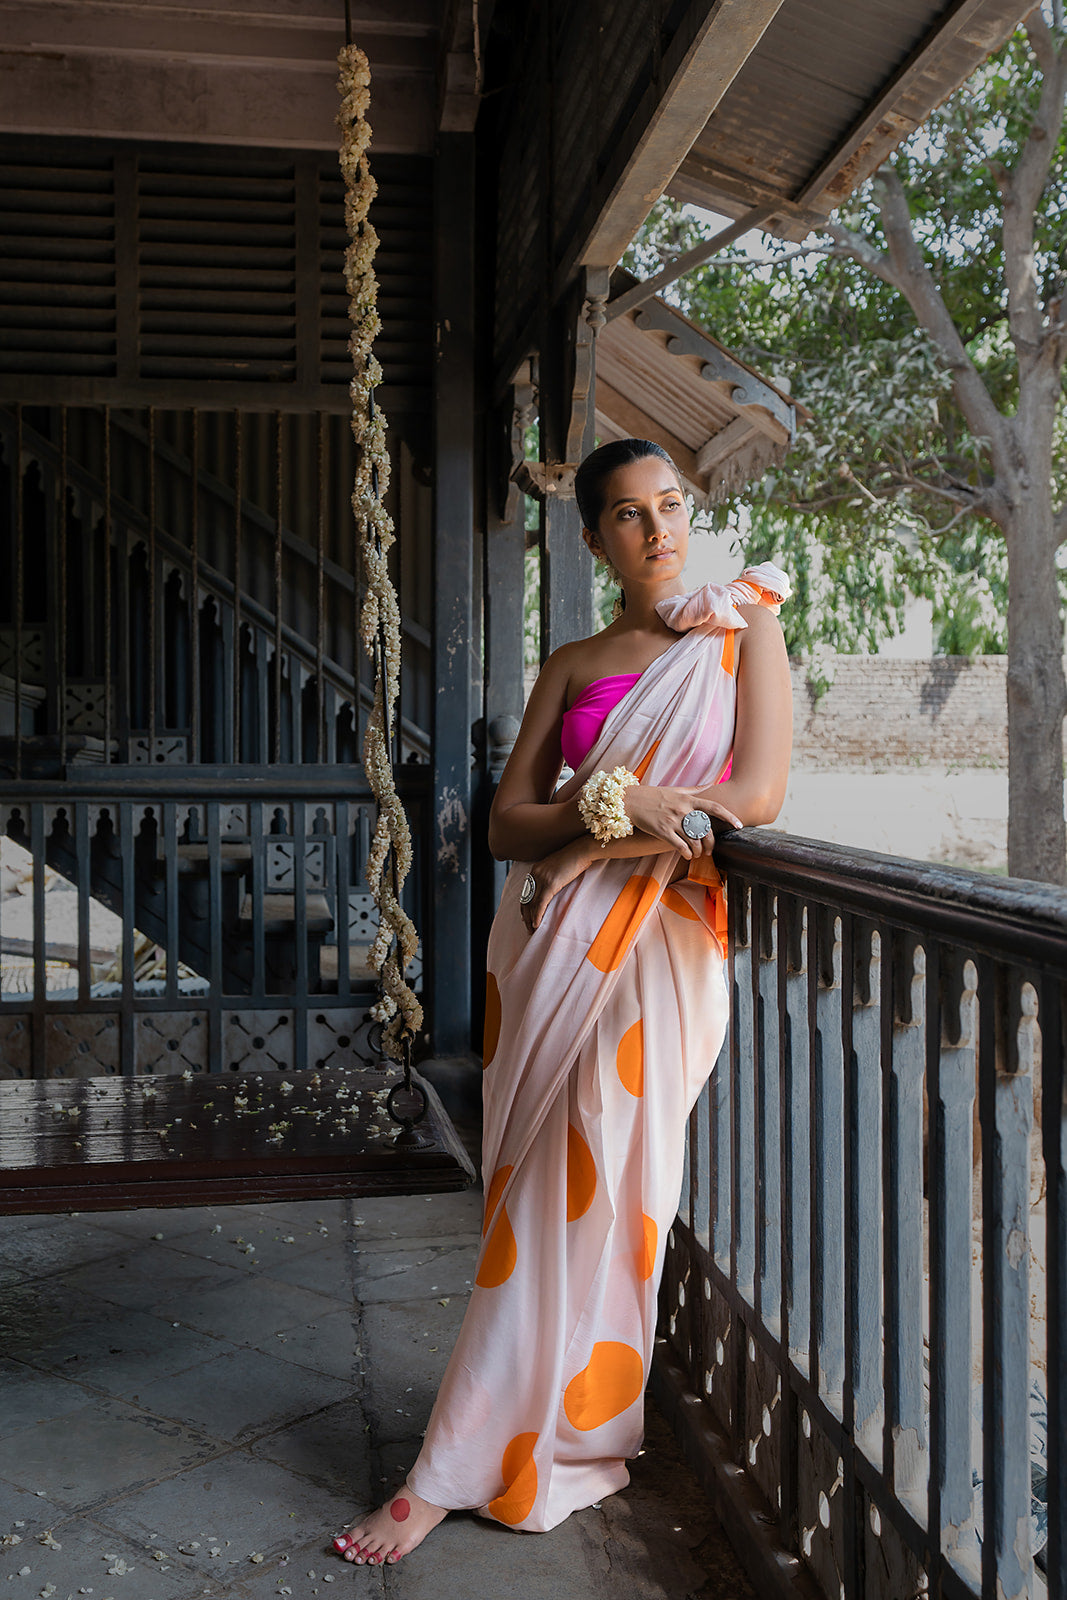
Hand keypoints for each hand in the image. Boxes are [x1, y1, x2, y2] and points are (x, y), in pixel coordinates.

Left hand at [519, 838, 592, 933]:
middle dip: (525, 915)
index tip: (525, 917)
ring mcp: (542, 878)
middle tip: (527, 928)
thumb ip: (551, 876)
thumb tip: (551, 888)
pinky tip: (536, 924)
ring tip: (532, 930)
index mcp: (536, 869)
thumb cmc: (574, 859)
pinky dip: (537, 915)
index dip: (525, 906)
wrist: (582, 851)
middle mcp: (535, 874)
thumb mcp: (558, 867)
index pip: (526, 892)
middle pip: (526, 899)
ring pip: (532, 903)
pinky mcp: (550, 884)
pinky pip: (541, 903)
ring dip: (530, 919)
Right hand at [622, 786, 741, 858]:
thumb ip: (694, 789)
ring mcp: (672, 821)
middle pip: (705, 829)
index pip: (714, 807)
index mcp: (688, 799)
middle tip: (710, 851)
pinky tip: (687, 856)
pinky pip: (680, 846)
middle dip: (711, 843)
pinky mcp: (662, 831)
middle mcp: (683, 809)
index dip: (728, 816)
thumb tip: (711, 784)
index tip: (739, 825)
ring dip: (698, 851)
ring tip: (697, 854)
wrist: (630, 801)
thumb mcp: (675, 789)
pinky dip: (686, 853)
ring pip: (694, 840)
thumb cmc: (654, 795)